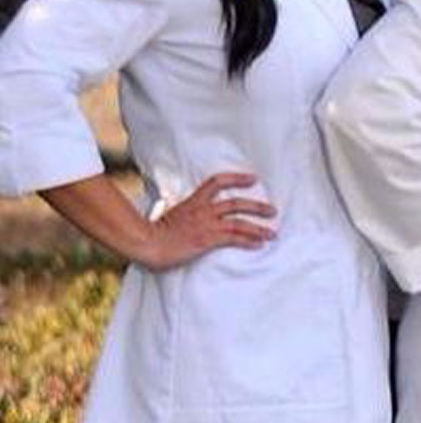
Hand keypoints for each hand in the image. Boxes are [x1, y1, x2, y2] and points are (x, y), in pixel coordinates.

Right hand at [138, 172, 275, 270]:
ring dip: (259, 228)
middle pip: (236, 203)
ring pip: (240, 222)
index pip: (216, 182)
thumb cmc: (150, 233)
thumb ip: (179, 212)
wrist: (145, 242)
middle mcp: (203, 210)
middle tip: (273, 210)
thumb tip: (179, 214)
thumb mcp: (166, 216)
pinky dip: (249, 241)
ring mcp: (206, 224)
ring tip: (272, 233)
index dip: (236, 178)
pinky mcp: (208, 239)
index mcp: (193, 202)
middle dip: (257, 207)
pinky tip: (259, 244)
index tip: (252, 178)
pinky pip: (234, 238)